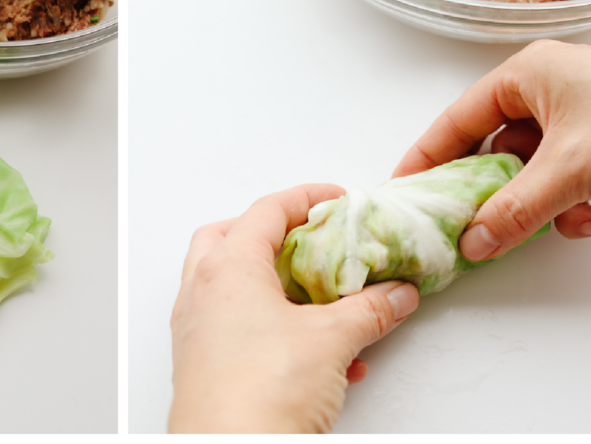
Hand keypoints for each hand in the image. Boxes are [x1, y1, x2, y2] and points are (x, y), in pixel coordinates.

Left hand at [169, 185, 419, 433]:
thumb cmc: (262, 391)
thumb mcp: (330, 341)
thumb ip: (369, 310)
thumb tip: (395, 295)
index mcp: (228, 265)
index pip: (267, 210)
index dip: (307, 199)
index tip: (336, 200)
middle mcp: (203, 288)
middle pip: (234, 236)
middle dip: (276, 235)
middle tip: (313, 240)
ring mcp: (196, 325)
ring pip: (233, 283)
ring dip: (277, 285)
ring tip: (321, 301)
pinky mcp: (201, 362)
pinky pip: (235, 325)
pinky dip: (271, 325)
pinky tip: (316, 356)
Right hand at [393, 39, 590, 261]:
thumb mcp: (572, 168)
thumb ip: (517, 208)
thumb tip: (474, 240)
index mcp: (527, 75)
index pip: (458, 118)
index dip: (429, 155)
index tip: (407, 188)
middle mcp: (547, 90)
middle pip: (495, 147)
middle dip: (491, 190)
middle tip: (468, 223)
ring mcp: (577, 116)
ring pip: (532, 168)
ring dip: (539, 203)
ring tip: (553, 223)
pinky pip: (565, 176)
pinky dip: (571, 204)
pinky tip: (589, 219)